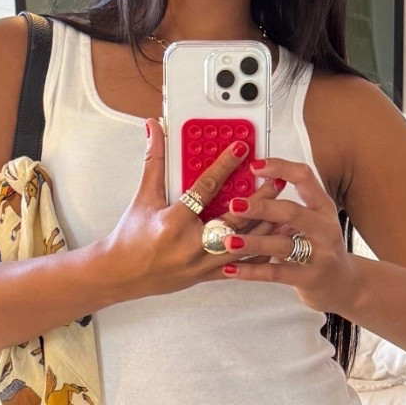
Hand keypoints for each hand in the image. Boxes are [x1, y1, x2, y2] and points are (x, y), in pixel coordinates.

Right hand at [97, 119, 290, 301]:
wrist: (121, 275)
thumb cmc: (130, 237)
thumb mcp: (143, 197)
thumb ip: (154, 161)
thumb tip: (155, 128)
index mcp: (174, 223)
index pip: (205, 188)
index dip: (225, 166)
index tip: (242, 148)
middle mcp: (191, 246)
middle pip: (235, 219)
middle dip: (260, 199)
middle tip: (277, 180)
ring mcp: (202, 264)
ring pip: (244, 245)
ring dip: (266, 227)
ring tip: (284, 209)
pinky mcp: (207, 276)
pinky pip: (240, 266)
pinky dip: (258, 252)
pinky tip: (273, 240)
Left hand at [211, 157, 353, 315]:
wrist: (344, 285)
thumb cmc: (319, 248)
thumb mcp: (313, 222)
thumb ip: (288, 208)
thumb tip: (252, 188)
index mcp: (323, 207)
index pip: (305, 178)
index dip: (280, 168)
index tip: (254, 167)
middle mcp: (324, 228)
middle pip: (292, 212)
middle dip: (261, 207)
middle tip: (234, 205)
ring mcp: (319, 255)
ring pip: (281, 245)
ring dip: (252, 242)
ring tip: (228, 240)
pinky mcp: (309, 278)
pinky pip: (276, 273)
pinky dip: (251, 271)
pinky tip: (230, 269)